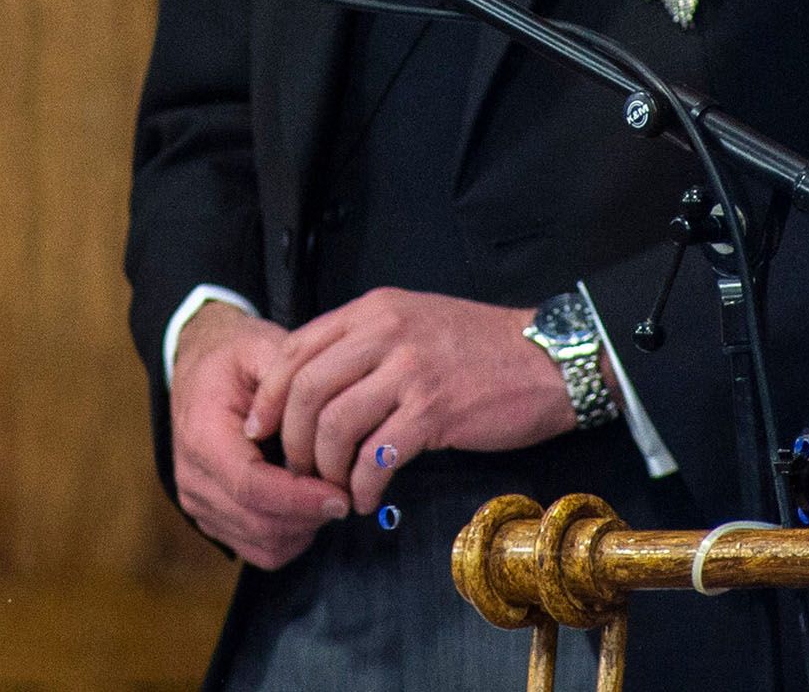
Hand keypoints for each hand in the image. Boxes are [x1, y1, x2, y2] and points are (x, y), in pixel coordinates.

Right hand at [171, 302, 349, 567]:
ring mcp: (198, 503)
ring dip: (304, 528)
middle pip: (258, 522)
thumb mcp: (263, 347)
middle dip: (310, 516)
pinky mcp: (211, 518)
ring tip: (330, 493)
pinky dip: (291, 536)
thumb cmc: (236, 356)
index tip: (342, 494)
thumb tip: (324, 423)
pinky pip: (258, 549)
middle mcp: (193, 477)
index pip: (251, 485)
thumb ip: (292, 380)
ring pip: (261, 545)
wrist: (199, 367)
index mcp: (203, 435)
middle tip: (349, 492)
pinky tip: (309, 504)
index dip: (300, 497)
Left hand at [246, 287, 583, 512]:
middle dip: (291, 440)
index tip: (260, 431)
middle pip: (307, 391)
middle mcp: (387, 333)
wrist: (548, 359)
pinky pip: (377, 456)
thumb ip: (365, 344)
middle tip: (299, 471)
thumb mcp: (414, 323)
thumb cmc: (480, 348)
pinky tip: (368, 498)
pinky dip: (363, 486)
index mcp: (375, 310)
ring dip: (326, 469)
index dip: (269, 397)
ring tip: (336, 488)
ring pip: (336, 426)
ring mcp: (411, 371)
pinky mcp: (435, 411)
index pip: (296, 349)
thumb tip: (312, 389)